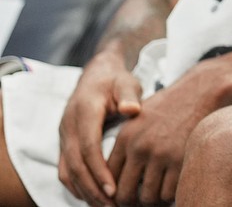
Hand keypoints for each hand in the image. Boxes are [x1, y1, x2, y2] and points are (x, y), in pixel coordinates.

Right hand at [57, 50, 141, 205]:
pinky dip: (77, 185)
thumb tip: (132, 109)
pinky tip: (94, 196)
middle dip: (92, 188)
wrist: (97, 73)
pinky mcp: (65, 143)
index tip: (113, 188)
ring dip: (84, 191)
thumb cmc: (116, 80)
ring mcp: (64, 136)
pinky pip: (66, 169)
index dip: (99, 170)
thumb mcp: (126, 82)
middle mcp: (69, 126)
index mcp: (84, 111)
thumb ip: (129, 95)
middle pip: (75, 165)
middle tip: (111, 206)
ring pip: (67, 171)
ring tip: (105, 206)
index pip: (88, 147)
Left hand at [104, 60, 227, 205]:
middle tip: (139, 198)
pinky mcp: (182, 160)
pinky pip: (169, 193)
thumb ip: (126, 143)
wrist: (201, 91)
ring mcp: (161, 155)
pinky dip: (170, 194)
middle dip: (131, 201)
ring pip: (148, 197)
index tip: (122, 194)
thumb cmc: (171, 105)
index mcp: (126, 138)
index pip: (108, 178)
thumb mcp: (140, 117)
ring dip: (152, 199)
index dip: (113, 192)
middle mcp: (140, 147)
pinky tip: (172, 184)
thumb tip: (113, 175)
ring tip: (158, 191)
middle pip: (124, 194)